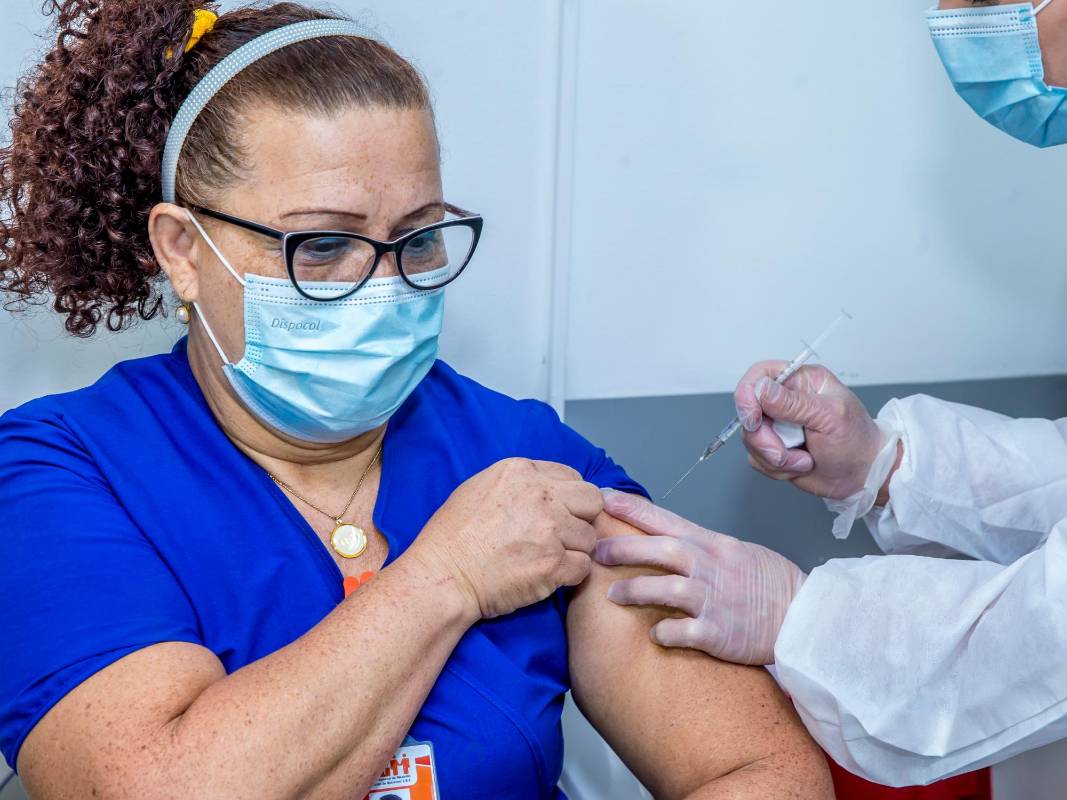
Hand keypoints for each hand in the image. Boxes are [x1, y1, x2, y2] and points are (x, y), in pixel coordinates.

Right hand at [411, 458, 601, 619]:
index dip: (569, 498)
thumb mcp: (481, 487)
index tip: (559, 513)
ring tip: (547, 558)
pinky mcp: (554, 564)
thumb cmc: (452, 536)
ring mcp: (550, 530)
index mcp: (522, 472)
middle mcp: (541, 495)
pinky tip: (549, 575)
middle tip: (562, 536)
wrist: (443, 575)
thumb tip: (547, 487)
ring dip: (574, 550)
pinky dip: (570, 574)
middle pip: (592, 501)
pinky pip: (583, 567)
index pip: (573, 477)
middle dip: (581, 518)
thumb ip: (520, 482)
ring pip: (590, 537)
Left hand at [594, 490, 804, 664]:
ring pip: (667, 588)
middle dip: (624, 548)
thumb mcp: (735, 551)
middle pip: (661, 550)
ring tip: (612, 594)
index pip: (666, 518)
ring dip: (636, 590)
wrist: (804, 617)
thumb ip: (699, 544)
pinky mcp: (719, 633)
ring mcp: (715, 600)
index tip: (602, 498)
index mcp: (713, 544)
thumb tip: (661, 537)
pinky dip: (665, 632)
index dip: (632, 508)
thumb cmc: (769, 584)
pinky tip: (654, 634)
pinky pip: (683, 632)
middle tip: (595, 550)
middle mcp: (711, 568)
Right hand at [734, 361, 888, 500]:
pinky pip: (756, 458)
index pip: (759, 376)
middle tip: (785, 452)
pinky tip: (800, 465)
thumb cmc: (856, 442)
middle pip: (749, 412)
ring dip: (776, 457)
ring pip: (750, 439)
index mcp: (801, 382)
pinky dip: (777, 469)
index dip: (748, 396)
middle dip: (765, 440)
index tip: (754, 420)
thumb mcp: (830, 417)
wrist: (862, 476)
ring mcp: (777, 426)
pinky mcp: (773, 448)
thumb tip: (760, 389)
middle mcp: (784, 401)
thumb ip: (793, 403)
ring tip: (804, 460)